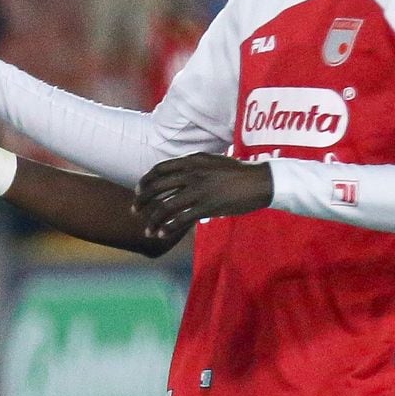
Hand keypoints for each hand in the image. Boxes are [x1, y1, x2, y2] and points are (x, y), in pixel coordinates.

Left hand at [133, 153, 273, 239]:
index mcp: (192, 161)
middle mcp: (192, 174)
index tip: (138, 191)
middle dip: (142, 200)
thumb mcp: (212, 161)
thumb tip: (177, 174)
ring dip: (153, 219)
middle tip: (134, 211)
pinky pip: (182, 219)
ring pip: (166, 206)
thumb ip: (193, 165)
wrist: (260, 181)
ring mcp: (199, 190)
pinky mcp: (208, 206)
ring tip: (146, 230)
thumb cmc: (237, 172)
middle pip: (157, 187)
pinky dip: (169, 227)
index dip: (145, 181)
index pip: (159, 170)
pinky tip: (162, 234)